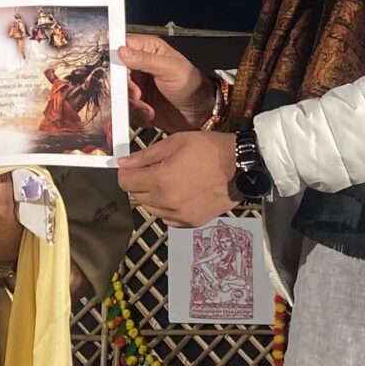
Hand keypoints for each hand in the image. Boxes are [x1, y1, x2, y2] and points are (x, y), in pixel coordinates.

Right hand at [117, 35, 214, 131]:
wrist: (200, 113)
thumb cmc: (193, 85)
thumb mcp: (171, 69)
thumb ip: (146, 60)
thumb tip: (123, 51)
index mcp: (149, 50)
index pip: (122, 48)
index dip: (116, 61)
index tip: (119, 74)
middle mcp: (140, 66)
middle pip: (116, 73)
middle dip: (125, 88)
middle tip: (137, 94)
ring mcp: (138, 85)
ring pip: (120, 93)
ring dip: (133, 104)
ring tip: (148, 108)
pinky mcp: (138, 103)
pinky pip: (127, 109)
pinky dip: (137, 114)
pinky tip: (150, 114)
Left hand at [119, 130, 237, 227]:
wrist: (241, 168)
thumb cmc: (210, 150)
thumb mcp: (176, 142)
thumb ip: (146, 155)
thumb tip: (123, 163)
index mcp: (160, 181)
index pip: (126, 182)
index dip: (126, 172)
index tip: (132, 166)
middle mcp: (166, 203)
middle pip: (137, 196)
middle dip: (140, 182)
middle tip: (155, 170)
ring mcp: (179, 215)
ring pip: (151, 208)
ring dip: (152, 196)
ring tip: (169, 181)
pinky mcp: (190, 222)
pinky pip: (167, 218)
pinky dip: (166, 208)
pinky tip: (178, 195)